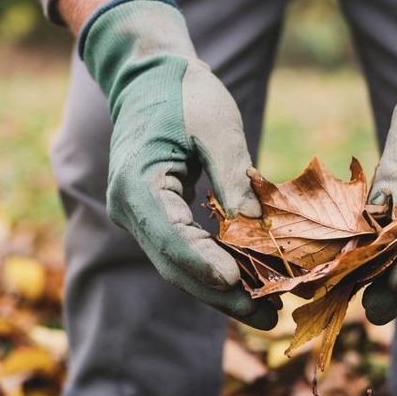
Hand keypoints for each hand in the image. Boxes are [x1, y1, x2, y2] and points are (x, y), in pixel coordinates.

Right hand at [80, 0, 276, 329]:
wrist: (149, 77)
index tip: (240, 287)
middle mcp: (130, 207)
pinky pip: (184, 251)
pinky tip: (250, 285)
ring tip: (265, 314)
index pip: (171, 237)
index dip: (206, 266)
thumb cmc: (184, 93)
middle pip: (175, 264)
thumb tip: (256, 226)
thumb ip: (234, 174)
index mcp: (137, 183)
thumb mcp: (217, 125)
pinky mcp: (154, 217)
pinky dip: (215, 269)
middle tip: (267, 318)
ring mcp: (139, 216)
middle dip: (221, 294)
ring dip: (221, 291)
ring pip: (179, 265)